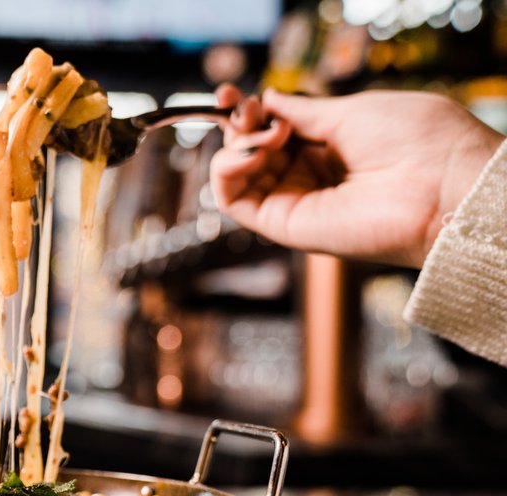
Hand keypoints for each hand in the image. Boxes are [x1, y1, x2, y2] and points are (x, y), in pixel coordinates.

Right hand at [209, 85, 504, 267]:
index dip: (249, 114)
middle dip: (239, 125)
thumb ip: (303, 112)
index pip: (272, 133)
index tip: (235, 95)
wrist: (443, 185)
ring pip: (235, 176)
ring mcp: (296, 203)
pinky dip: (227, 171)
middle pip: (250, 152)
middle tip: (245, 107)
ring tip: (265, 132)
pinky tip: (251, 150)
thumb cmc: (416, 142)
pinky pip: (234, 202)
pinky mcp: (285, 225)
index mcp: (330, 151)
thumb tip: (266, 100)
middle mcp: (310, 179)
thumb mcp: (351, 112)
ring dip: (235, 145)